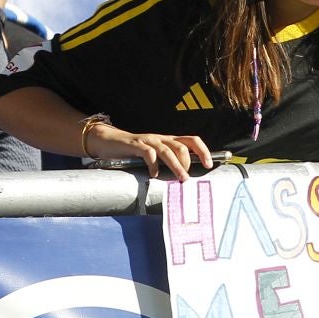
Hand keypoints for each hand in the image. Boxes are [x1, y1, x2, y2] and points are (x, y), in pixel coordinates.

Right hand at [91, 125, 212, 179]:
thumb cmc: (134, 151)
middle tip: (187, 178)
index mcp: (169, 140)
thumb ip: (167, 162)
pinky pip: (148, 153)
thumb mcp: (155, 155)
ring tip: (181, 178)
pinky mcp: (136, 145)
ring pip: (168, 151)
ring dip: (176, 165)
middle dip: (188, 162)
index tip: (209, 165)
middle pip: (182, 146)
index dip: (203, 150)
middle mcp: (161, 138)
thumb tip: (184, 178)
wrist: (109, 141)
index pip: (192, 140)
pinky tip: (153, 175)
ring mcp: (149, 140)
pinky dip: (154, 164)